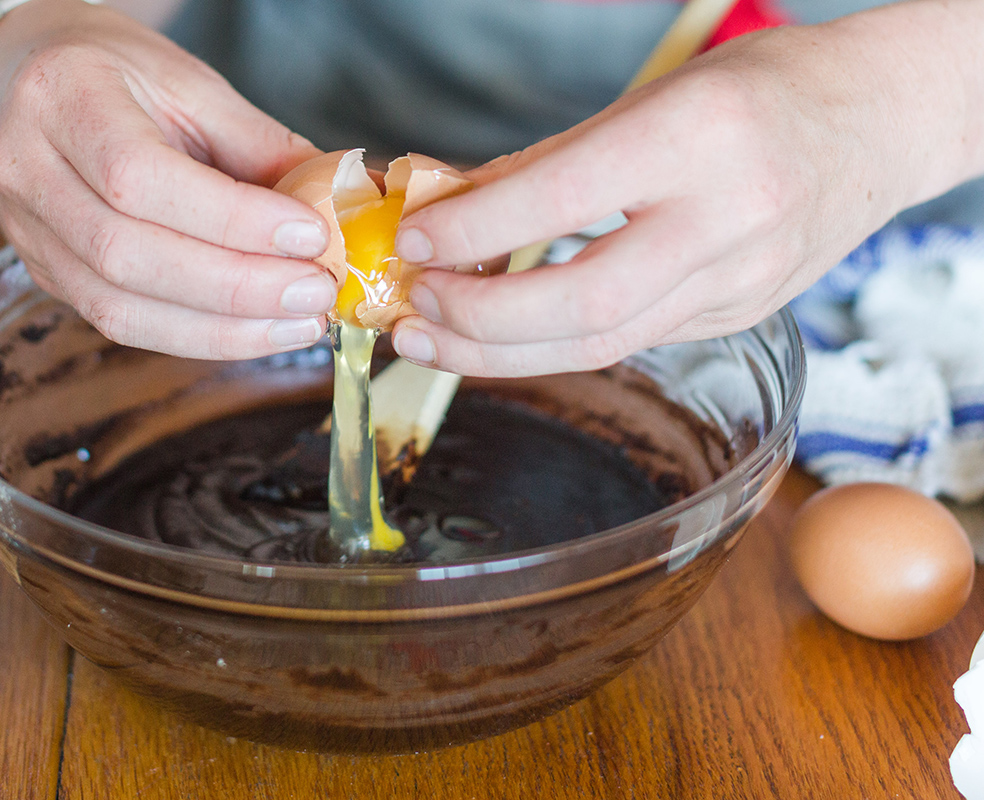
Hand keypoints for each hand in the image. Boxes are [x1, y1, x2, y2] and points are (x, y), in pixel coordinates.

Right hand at [0, 0, 335, 358]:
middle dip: (236, 287)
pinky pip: (121, 324)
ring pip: (119, 308)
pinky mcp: (45, 274)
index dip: (231, 219)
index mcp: (61, 97)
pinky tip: (255, 331)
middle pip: (127, 255)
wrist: (29, 74)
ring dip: (222, 328)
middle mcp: (24, 168)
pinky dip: (197, 336)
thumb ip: (260, 147)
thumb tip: (339, 205)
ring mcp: (26, 231)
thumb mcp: (192, 85)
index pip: (140, 177)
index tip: (310, 236)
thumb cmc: (118, 72)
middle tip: (314, 293)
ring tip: (297, 325)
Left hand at [389, 8, 983, 376]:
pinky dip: (553, 345)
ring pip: (603, 343)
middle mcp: (729, 218)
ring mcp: (742, 281)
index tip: (415, 242)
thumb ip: (554, 159)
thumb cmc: (762, 89)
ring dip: (502, 353)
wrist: (883, 122)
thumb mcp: (654, 96)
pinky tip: (501, 339)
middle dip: (480, 318)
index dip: (476, 228)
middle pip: (584, 304)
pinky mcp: (739, 317)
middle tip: (413, 310)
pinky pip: (630, 341)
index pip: (564, 197)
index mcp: (702, 137)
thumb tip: (454, 206)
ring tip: (432, 341)